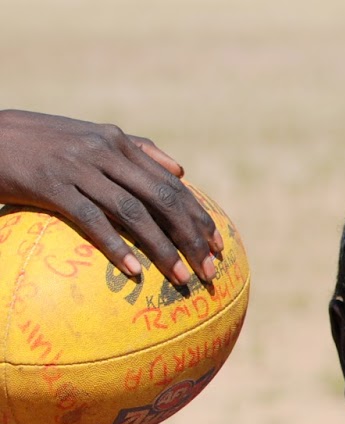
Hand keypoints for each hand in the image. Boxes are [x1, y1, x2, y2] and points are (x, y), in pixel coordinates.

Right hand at [0, 109, 222, 283]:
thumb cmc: (39, 143)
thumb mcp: (88, 137)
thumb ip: (136, 149)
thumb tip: (181, 170)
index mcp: (117, 141)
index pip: (170, 182)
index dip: (198, 215)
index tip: (219, 245)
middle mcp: (103, 151)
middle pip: (162, 199)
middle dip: (192, 237)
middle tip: (209, 270)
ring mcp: (78, 167)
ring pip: (133, 212)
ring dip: (163, 248)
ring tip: (182, 278)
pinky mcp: (51, 185)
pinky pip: (91, 220)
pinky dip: (116, 246)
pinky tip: (134, 271)